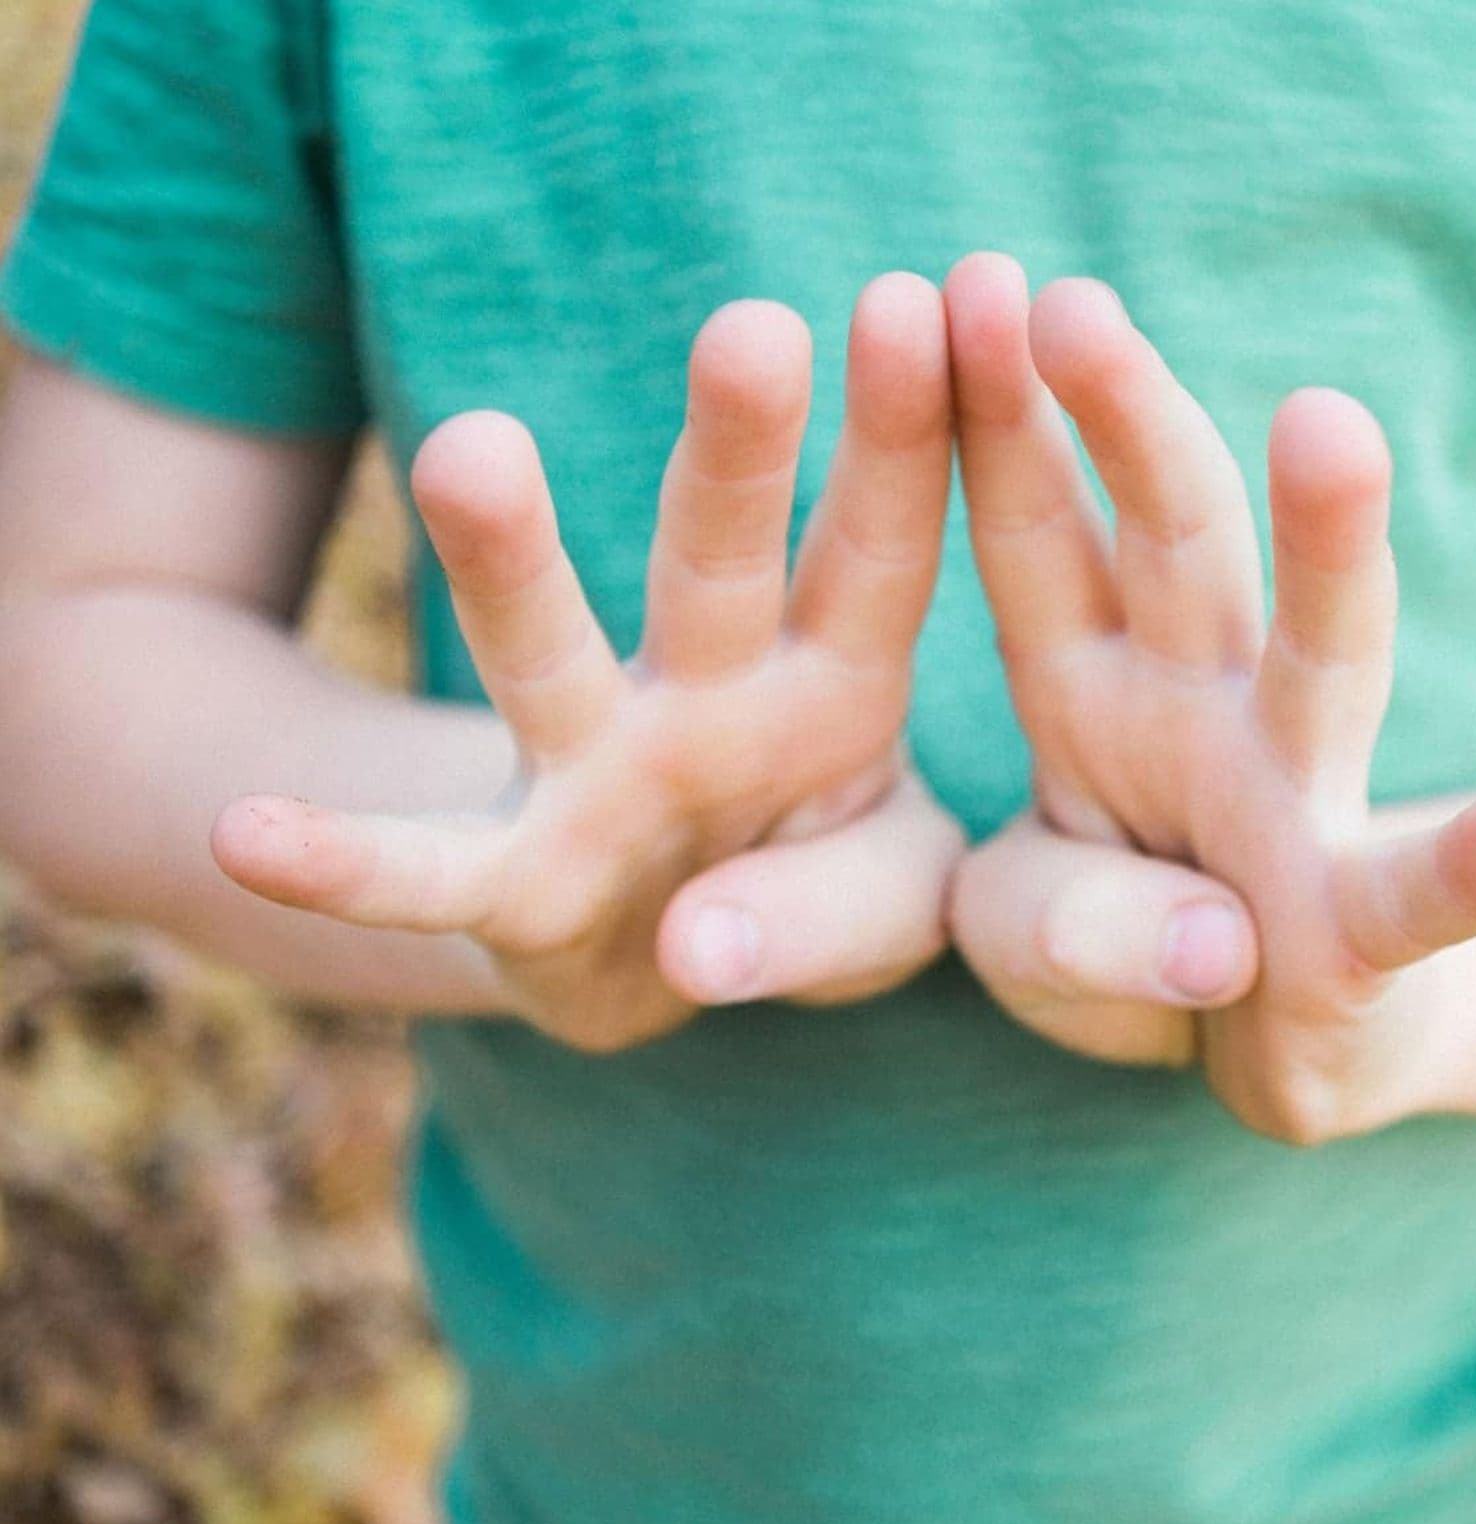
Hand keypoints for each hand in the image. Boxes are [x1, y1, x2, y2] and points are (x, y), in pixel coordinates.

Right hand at [210, 275, 964, 1050]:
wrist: (675, 961)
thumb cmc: (808, 884)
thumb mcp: (888, 897)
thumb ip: (867, 903)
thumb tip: (703, 945)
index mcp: (835, 683)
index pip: (880, 550)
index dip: (909, 440)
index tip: (927, 304)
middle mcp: (707, 702)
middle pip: (720, 560)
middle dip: (741, 452)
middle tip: (755, 326)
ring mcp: (594, 777)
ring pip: (547, 656)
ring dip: (512, 562)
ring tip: (471, 449)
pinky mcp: (509, 883)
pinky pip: (420, 873)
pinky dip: (340, 862)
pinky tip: (243, 832)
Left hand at [941, 254, 1475, 1142]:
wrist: (1283, 1048)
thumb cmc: (1134, 956)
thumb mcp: (1027, 935)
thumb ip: (1039, 922)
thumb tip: (1187, 938)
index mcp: (1089, 689)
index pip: (1035, 535)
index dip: (996, 420)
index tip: (957, 290)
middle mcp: (1203, 711)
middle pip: (1170, 544)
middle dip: (1124, 422)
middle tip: (1068, 302)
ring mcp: (1298, 803)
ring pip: (1320, 655)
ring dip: (1323, 544)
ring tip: (1326, 424)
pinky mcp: (1368, 929)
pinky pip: (1424, 893)